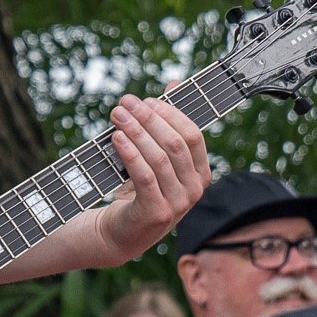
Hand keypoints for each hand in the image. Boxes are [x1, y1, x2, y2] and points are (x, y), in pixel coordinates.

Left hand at [93, 95, 209, 263]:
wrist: (119, 232)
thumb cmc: (138, 189)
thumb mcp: (154, 156)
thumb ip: (166, 124)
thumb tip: (174, 84)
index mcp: (200, 172)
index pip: (193, 135)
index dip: (170, 113)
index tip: (146, 100)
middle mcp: (194, 189)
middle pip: (175, 143)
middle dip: (149, 118)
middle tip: (126, 103)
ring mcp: (178, 204)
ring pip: (159, 158)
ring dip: (136, 131)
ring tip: (116, 115)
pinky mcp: (156, 213)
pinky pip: (145, 177)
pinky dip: (130, 153)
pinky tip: (117, 138)